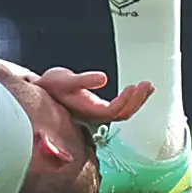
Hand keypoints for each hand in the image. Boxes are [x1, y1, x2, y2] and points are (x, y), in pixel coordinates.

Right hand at [28, 66, 154, 128]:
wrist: (42, 90)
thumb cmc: (51, 85)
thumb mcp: (65, 80)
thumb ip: (83, 80)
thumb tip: (103, 78)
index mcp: (88, 111)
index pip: (112, 112)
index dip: (125, 102)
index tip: (134, 86)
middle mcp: (95, 114)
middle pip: (122, 114)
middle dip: (137, 100)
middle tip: (148, 84)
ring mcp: (98, 111)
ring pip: (123, 111)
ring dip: (138, 100)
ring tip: (149, 86)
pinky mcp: (99, 106)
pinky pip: (120, 105)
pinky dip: (132, 98)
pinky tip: (139, 89)